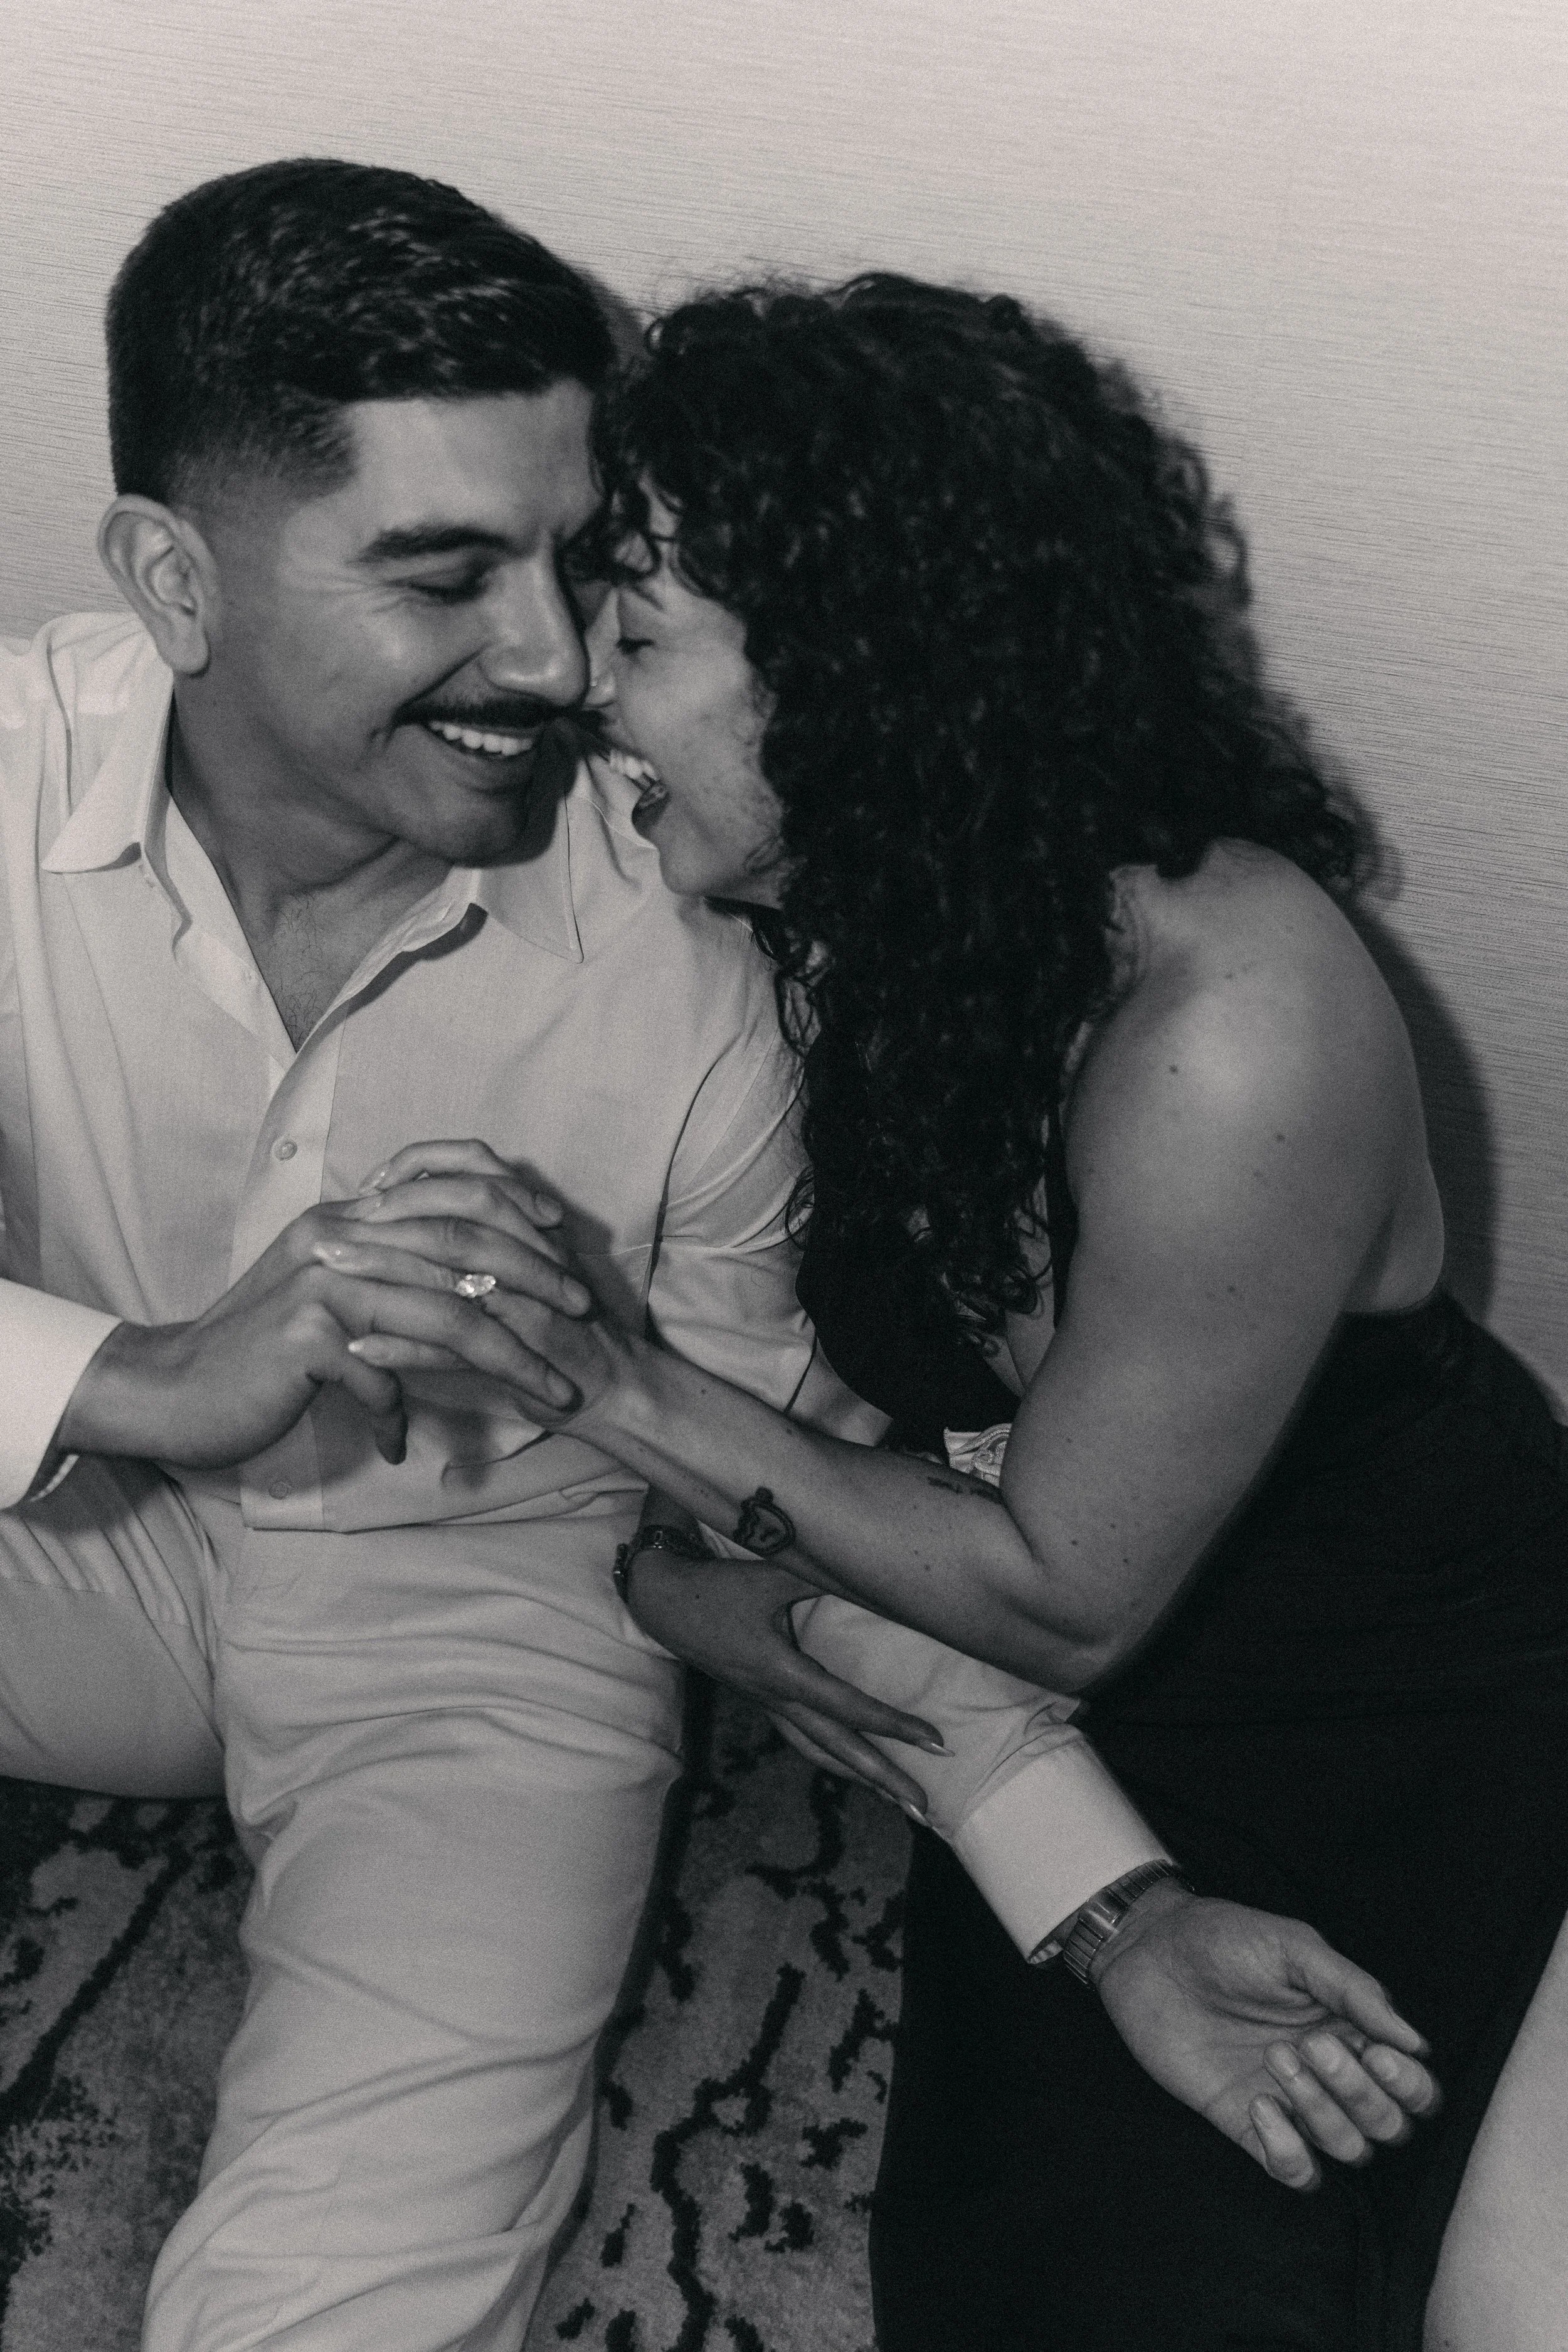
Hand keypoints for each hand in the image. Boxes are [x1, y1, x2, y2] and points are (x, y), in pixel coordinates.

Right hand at [55, 1189, 584, 1470]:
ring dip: (509, 1361)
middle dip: (534, 1283)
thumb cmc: (262, 1349)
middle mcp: (339, 1237)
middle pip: (462, 1250)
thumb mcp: (325, 1287)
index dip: (512, 1207)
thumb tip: (463, 1271)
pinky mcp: (304, 1339)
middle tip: (581, 1319)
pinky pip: (382, 1379)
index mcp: (349, 1218)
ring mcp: (322, 1285)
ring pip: (443, 1317)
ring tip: (552, 1394)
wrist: (176, 1388)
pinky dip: (398, 1415)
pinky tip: (402, 1446)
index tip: (562, 1243)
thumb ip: (384, 1266)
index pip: (448, 1190)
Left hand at [332, 1138, 627, 1418]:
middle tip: (327, 1231)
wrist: (616, 1388)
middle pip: (455, 1220)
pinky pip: (459, 1348)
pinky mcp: (528, 1355)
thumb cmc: (561, 1328)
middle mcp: (535, 1255)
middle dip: (385, 1221)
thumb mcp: (526, 1268)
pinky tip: (360, 1350)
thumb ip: (487, 1235)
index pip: (476, 1169)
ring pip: (453, 1277)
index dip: (419, 1168)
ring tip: (331, 1275)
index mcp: (534, 1225)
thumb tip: (416, 1206)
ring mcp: (532, 1305)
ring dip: (385, 1274)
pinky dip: (407, 1349)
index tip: (368, 1185)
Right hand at [622, 1544, 944, 1814]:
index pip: (848, 1707)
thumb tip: (872, 1574)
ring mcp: (766, 1704)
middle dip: (883, 1779)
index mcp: (780, 1672)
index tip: (935, 1741)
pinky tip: (851, 1766)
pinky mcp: (761, 1699)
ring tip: (896, 1801)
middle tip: (925, 1810)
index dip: (893, 1725)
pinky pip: (803, 1739)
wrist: (663, 1602)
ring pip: (819, 1751)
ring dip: (859, 1777)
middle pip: (837, 1749)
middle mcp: (775, 1698)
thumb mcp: (770, 1575)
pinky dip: (832, 1757)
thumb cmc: (719, 1585)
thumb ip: (820, 1575)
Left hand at [1093, 1881, 1439, 2189]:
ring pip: (1349, 2150)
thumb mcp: (1294, 1947)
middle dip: (1359, 2093)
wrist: (1151, 1952)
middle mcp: (1331, 2074)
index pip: (1414, 2087)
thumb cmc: (1224, 1939)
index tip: (1378, 2055)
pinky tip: (1259, 2105)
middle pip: (1389, 2125)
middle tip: (1311, 2046)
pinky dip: (1289, 2153)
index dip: (1410, 2085)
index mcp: (1352, 2029)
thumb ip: (1355, 1991)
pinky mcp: (1248, 2126)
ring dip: (1321, 2112)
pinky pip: (1295, 2173)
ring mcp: (1292, 2104)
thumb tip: (1416, 2042)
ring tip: (1275, 2059)